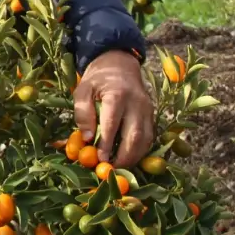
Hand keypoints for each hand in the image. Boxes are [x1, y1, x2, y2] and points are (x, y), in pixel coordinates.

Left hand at [73, 50, 153, 169]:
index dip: (107, 144)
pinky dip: (141, 150)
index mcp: (117, 94)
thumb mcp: (83, 90)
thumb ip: (83, 112)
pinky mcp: (152, 114)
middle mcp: (137, 103)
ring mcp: (147, 109)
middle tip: (112, 170)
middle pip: (134, 134)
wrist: (119, 64)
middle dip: (124, 156)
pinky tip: (130, 158)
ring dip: (134, 156)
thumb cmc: (97, 79)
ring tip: (121, 168)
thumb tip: (87, 138)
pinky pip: (150, 136)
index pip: (112, 124)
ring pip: (146, 138)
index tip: (100, 159)